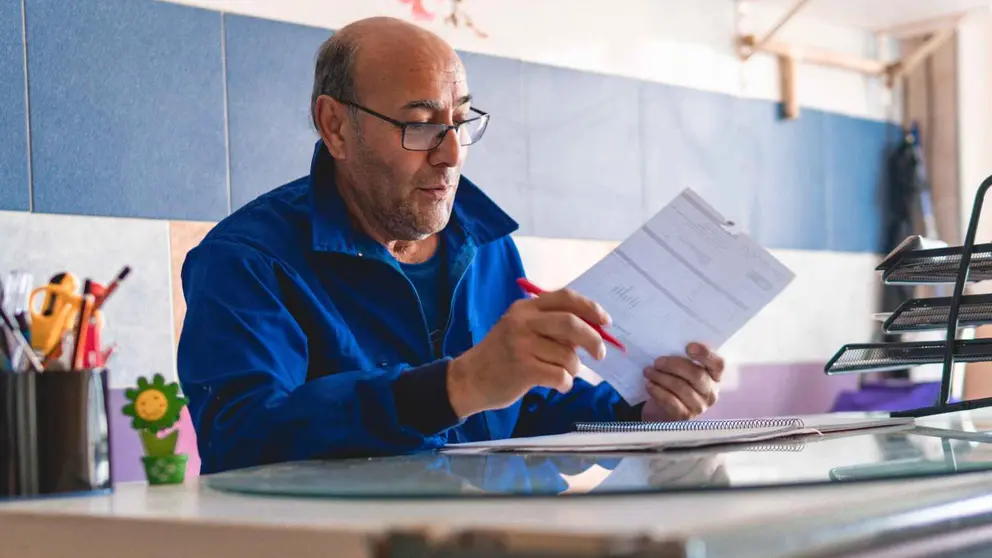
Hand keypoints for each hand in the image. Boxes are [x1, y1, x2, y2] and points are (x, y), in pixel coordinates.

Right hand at [447, 289, 610, 417]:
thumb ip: (550, 325)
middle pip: (571, 323)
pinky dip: (565, 383)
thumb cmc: (501, 356)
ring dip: (572, 369)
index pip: (565, 298)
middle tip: (600, 353)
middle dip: (593, 339)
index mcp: (525, 308)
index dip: (590, 308)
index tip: (606, 321)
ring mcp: (521, 345)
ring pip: (568, 356)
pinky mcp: (522, 369)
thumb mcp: (519, 329)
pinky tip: (556, 385)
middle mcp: (523, 322)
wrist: (469, 379)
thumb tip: (593, 330)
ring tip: (560, 373)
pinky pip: (560, 375)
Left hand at [642, 342, 723, 421]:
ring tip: (648, 371)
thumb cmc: (675, 381)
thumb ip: (682, 358)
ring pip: (681, 387)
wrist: (663, 409)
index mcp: (714, 376)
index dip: (706, 354)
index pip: (718, 364)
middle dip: (674, 365)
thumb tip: (669, 344)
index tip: (688, 346)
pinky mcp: (685, 416)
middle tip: (657, 361)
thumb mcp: (682, 370)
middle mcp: (711, 392)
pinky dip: (658, 391)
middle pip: (696, 375)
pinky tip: (649, 385)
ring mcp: (699, 406)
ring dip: (661, 377)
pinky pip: (671, 401)